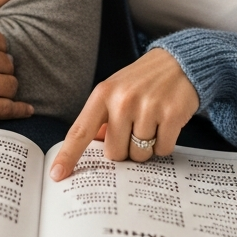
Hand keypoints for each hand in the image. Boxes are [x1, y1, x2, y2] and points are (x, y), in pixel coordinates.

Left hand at [49, 48, 199, 180]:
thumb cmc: (142, 81)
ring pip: (139, 155)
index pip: (80, 131)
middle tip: (134, 128)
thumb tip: (95, 145)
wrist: (179, 62)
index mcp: (103, 94)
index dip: (68, 156)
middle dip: (125, 149)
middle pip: (115, 153)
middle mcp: (123, 100)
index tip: (57, 175)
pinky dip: (164, 144)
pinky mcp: (171, 115)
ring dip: (146, 147)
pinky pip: (162, 150)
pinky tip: (165, 124)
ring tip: (152, 123)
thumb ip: (102, 118)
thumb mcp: (116, 91)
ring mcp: (147, 107)